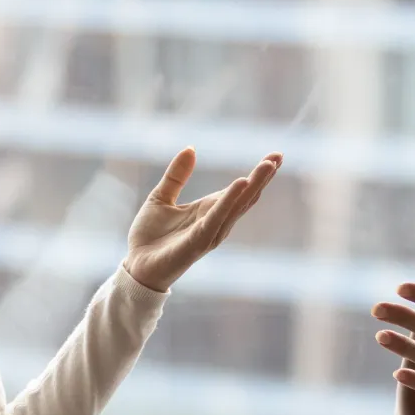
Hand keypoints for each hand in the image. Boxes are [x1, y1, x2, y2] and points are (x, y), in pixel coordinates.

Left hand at [122, 147, 280, 292]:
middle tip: (279, 156)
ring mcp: (210, 232)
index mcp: (209, 209)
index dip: (257, 174)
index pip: (240, 190)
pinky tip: (240, 184)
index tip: (276, 156)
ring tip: (268, 165)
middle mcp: (216, 221)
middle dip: (262, 177)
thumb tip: (191, 148)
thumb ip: (177, 175)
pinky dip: (229, 201)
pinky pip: (217, 218)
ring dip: (253, 185)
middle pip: (245, 197)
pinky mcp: (198, 241)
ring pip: (237, 206)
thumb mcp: (161, 197)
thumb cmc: (149, 236)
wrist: (135, 266)